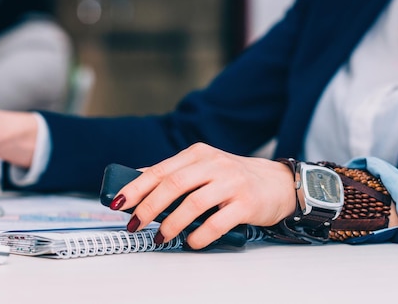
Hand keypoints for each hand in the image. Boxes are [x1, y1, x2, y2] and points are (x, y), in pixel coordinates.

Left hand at [111, 143, 295, 248]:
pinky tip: (191, 242)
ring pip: (193, 202)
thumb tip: (135, 184)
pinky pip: (218, 221)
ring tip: (161, 236)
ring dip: (172, 223)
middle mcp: (214, 164)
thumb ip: (174, 174)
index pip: (160, 170)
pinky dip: (200, 235)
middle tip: (135, 223)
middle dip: (149, 206)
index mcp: (198, 154)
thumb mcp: (203, 168)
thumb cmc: (233, 178)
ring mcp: (231, 182)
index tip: (118, 202)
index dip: (136, 187)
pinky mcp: (247, 203)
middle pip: (173, 184)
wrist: (279, 183)